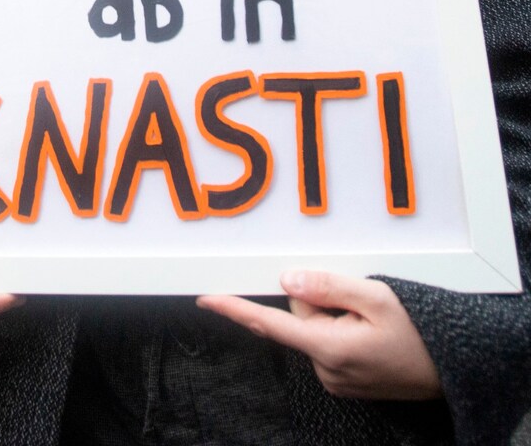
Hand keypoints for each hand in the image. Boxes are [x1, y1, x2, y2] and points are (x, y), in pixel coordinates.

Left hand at [197, 271, 441, 401]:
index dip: (236, 309)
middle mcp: (326, 369)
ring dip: (336, 315)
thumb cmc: (420, 332)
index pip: (270, 325)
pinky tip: (371, 329)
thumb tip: (287, 281)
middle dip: (320, 300)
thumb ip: (327, 286)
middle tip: (359, 299)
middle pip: (300, 318)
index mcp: (328, 348)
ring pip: (316, 329)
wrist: (454, 369)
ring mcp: (337, 379)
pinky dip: (344, 329)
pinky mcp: (347, 380)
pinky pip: (330, 343)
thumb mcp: (375, 297)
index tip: (208, 298)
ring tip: (373, 317)